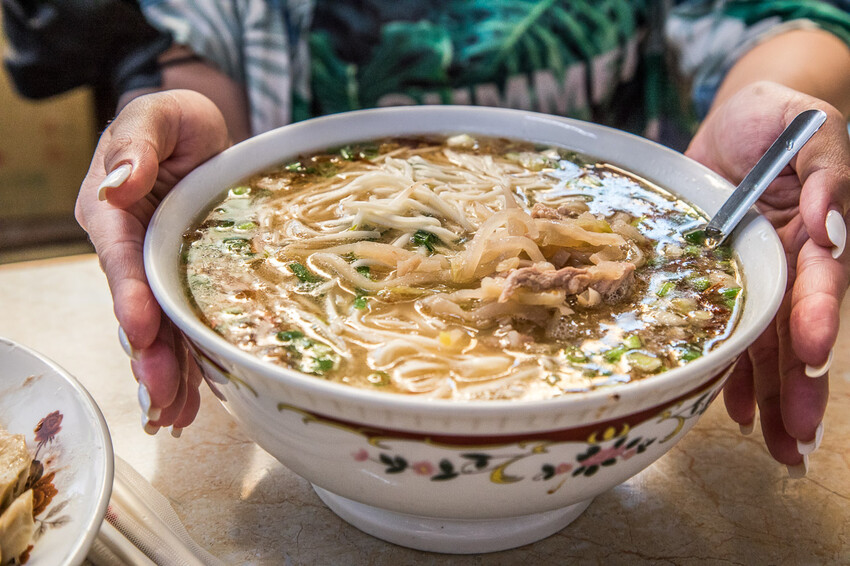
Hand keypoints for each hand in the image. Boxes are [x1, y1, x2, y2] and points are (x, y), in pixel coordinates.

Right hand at [75, 90, 229, 434]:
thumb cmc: (176, 120)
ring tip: (174, 415)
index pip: (118, 258)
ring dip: (165, 372)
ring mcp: (155, 270)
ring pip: (157, 328)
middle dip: (148, 355)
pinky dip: (189, 363)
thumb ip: (138, 144)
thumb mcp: (159, 117)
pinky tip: (193, 402)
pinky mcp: (182, 282)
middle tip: (161, 398)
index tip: (141, 331)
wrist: (203, 134)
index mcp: (113, 211)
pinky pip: (182, 325)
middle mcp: (128, 249)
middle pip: (135, 307)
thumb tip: (120, 181)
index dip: (128, 296)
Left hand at [686, 81, 849, 473]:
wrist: (734, 123)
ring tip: (777, 449)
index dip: (818, 318)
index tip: (812, 353)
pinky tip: (733, 412)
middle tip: (800, 440)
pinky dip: (734, 372)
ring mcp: (760, 278)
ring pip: (767, 346)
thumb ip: (825, 172)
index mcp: (817, 231)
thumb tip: (828, 225)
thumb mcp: (806, 125)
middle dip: (800, 385)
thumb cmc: (774, 117)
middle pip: (797, 331)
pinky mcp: (727, 282)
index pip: (822, 282)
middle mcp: (792, 266)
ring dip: (773, 398)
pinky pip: (733, 333)